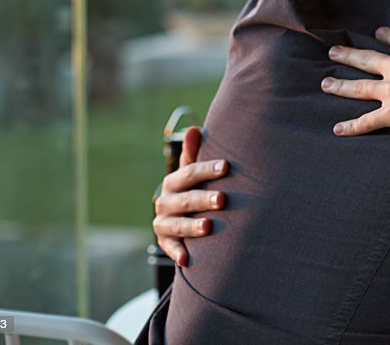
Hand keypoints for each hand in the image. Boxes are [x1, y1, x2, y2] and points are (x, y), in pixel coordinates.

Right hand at [152, 126, 228, 266]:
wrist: (180, 217)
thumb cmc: (194, 189)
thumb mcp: (193, 172)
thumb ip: (194, 154)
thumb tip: (194, 129)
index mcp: (174, 181)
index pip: (190, 172)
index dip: (207, 169)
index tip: (226, 166)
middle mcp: (165, 201)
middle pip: (186, 199)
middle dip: (204, 199)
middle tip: (223, 199)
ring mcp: (163, 223)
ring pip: (177, 224)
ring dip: (192, 226)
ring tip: (209, 226)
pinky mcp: (165, 242)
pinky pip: (170, 248)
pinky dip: (177, 253)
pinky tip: (187, 260)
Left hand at [323, 23, 389, 175]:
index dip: (385, 35)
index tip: (377, 32)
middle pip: (367, 60)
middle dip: (349, 55)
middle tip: (333, 51)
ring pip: (359, 88)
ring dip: (340, 86)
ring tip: (325, 84)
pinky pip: (367, 122)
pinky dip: (352, 126)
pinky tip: (337, 130)